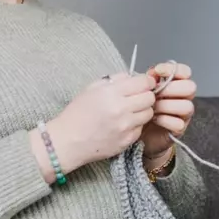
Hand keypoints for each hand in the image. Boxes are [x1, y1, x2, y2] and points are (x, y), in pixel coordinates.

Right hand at [37, 72, 156, 175]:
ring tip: (130, 111)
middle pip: (150, 98)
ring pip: (149, 113)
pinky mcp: (127, 141)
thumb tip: (133, 77)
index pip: (144, 83)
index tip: (145, 83)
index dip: (147, 81)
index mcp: (111, 93)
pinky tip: (123, 124)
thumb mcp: (91, 88)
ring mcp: (126, 127)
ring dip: (142, 110)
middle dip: (146, 95)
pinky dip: (135, 124)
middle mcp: (121, 109)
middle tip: (137, 98)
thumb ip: (115, 80)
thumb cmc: (77, 113)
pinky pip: (141, 128)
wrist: (68, 141)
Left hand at [140, 62, 195, 164]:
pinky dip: (165, 120)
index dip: (174, 69)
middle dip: (171, 89)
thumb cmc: (143, 107)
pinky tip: (155, 119)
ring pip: (187, 106)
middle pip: (190, 87)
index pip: (185, 71)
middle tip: (156, 93)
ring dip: (167, 106)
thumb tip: (151, 74)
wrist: (140, 130)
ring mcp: (183, 114)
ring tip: (153, 108)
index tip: (157, 71)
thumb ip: (148, 80)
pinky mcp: (180, 128)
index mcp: (176, 84)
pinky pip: (179, 123)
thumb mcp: (143, 90)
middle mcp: (183, 97)